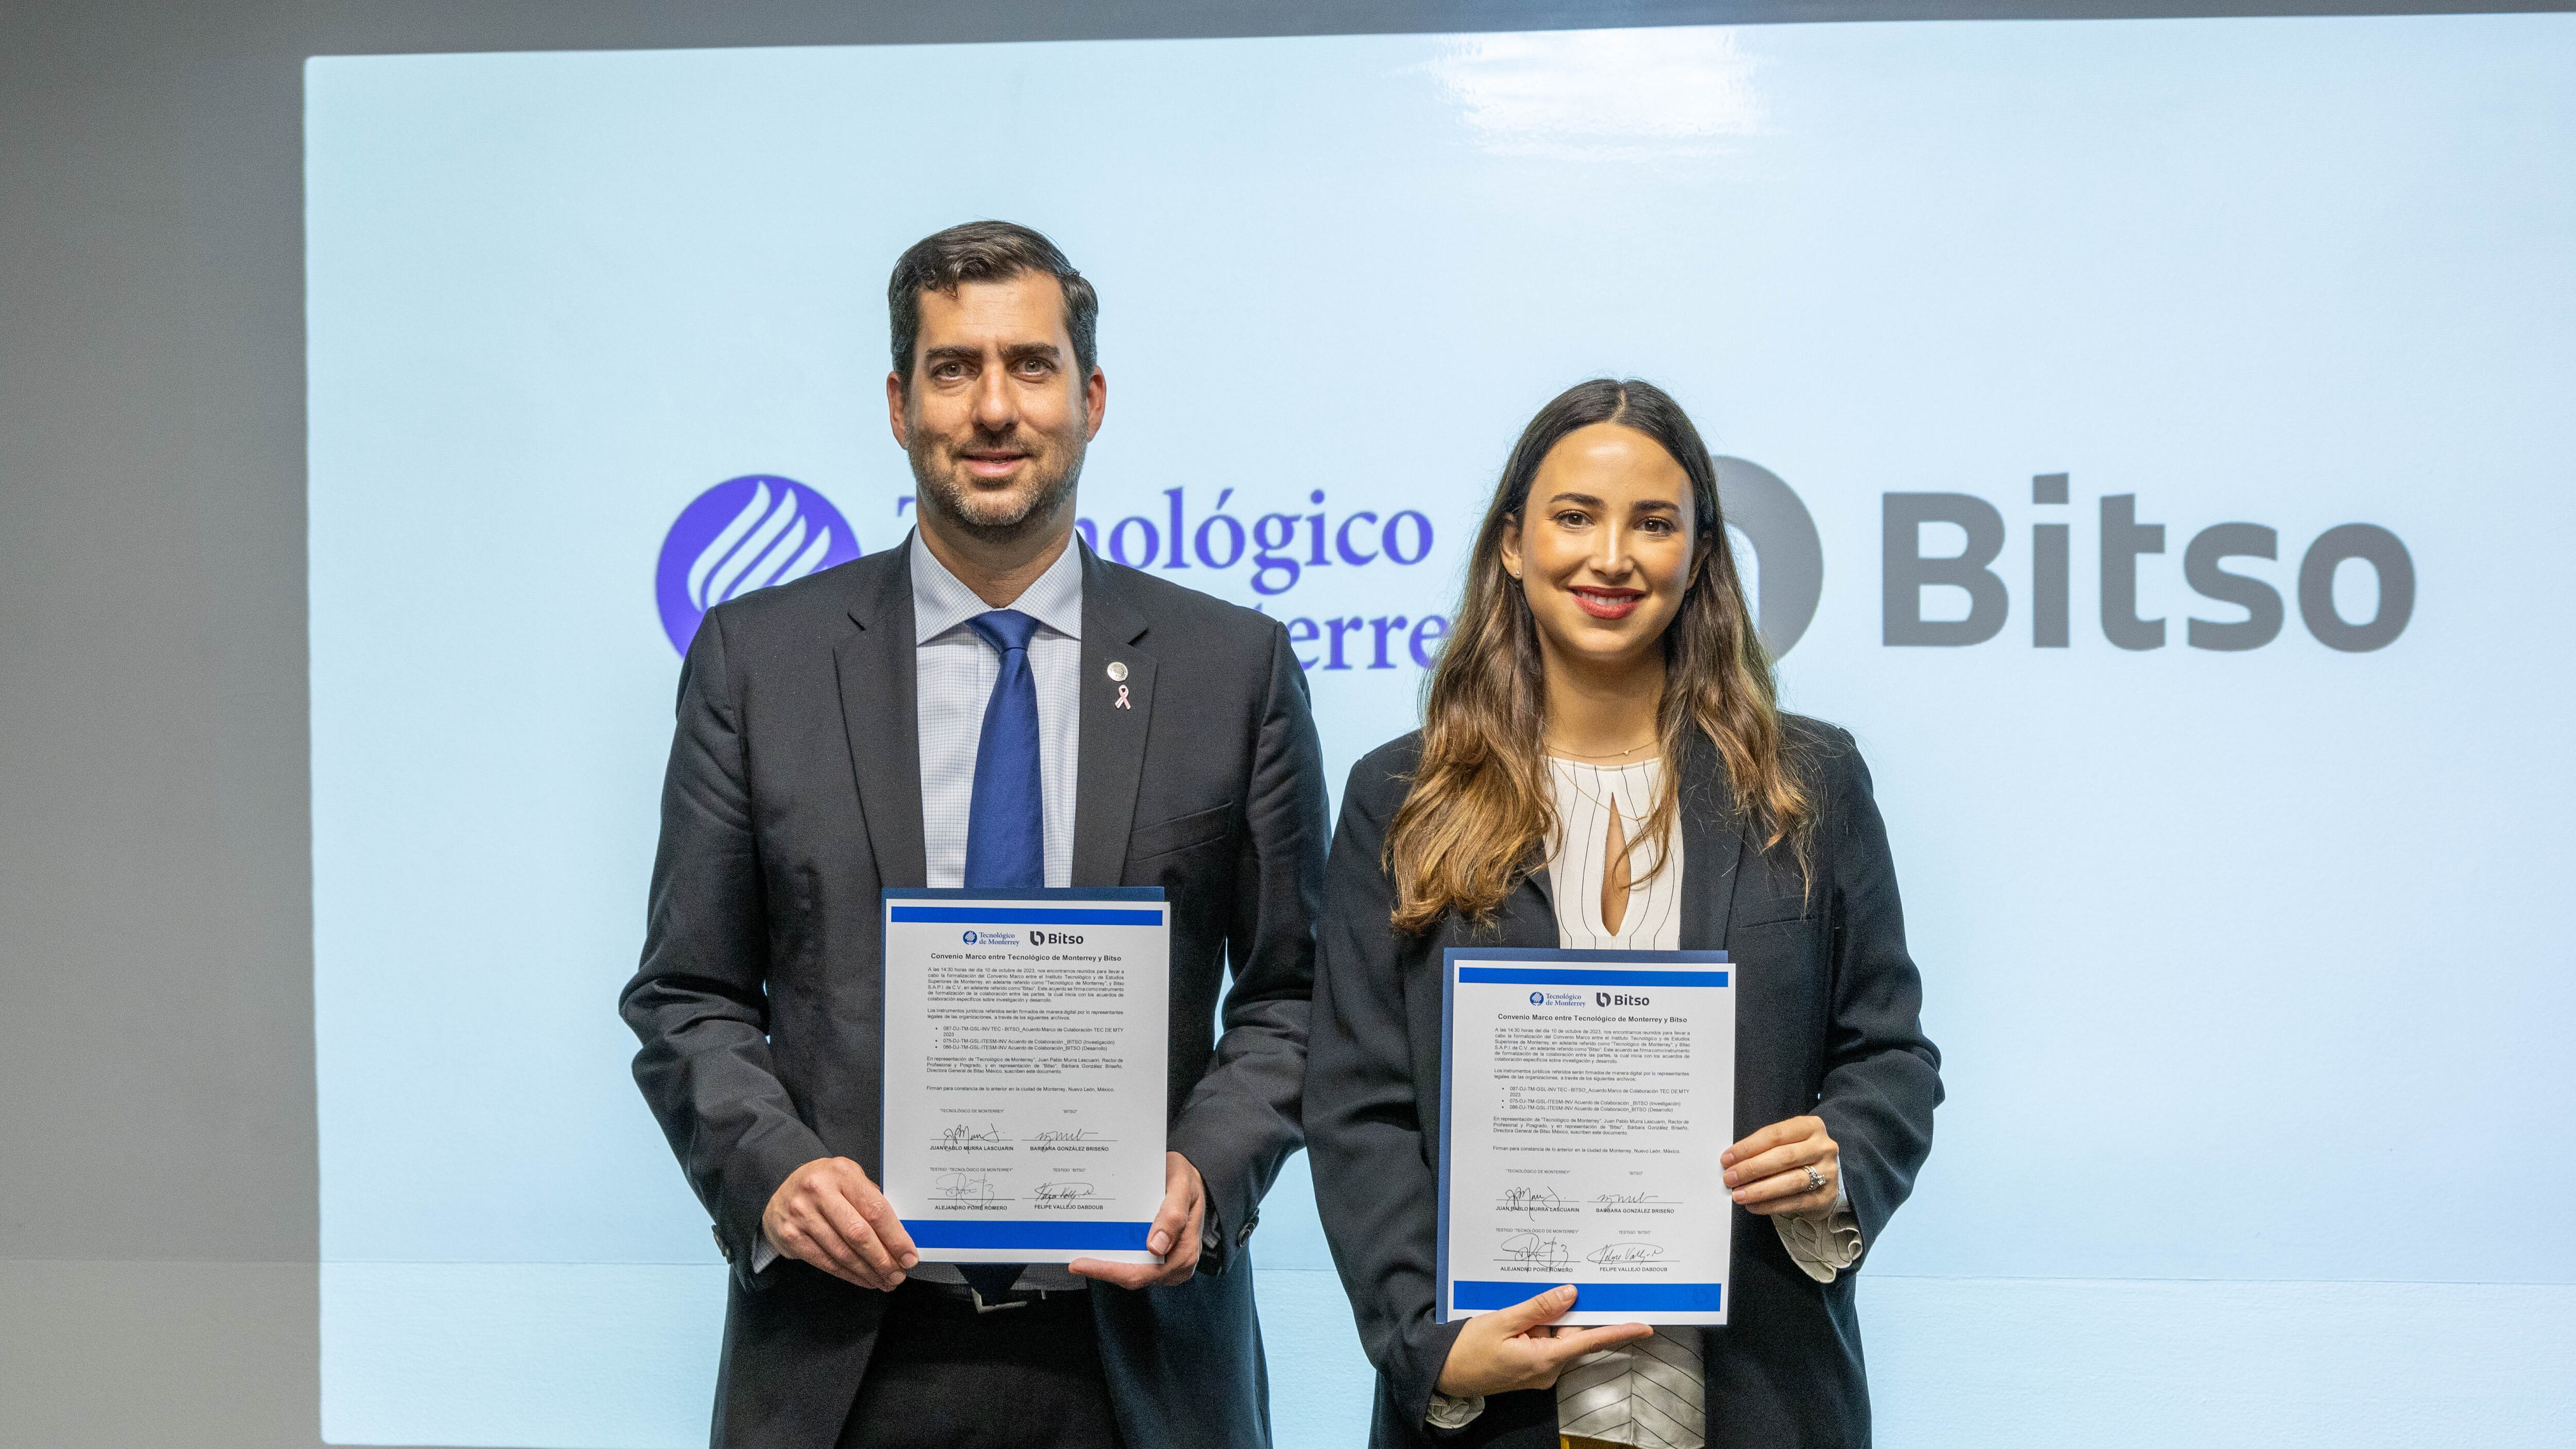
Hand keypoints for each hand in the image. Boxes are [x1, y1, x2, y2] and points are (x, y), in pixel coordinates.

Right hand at [761, 1157, 918, 1290]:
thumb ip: (871, 1199)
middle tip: (898, 1274)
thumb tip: (901, 1235)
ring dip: (868, 1272)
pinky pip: (825, 1262)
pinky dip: (848, 1275)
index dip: (895, 1238)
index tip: (909, 1256)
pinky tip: (863, 1279)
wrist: (779, 1190)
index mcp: (841, 1173)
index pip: (875, 1210)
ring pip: (842, 1253)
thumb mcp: (849, 1178)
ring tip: (884, 1281)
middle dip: (883, 1260)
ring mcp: (801, 1215)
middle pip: (859, 1234)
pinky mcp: (790, 1236)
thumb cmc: (824, 1184)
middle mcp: (819, 1191)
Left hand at [1070, 1152, 1204, 1288]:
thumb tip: (1156, 1246)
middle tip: (1075, 1259)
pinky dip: (1115, 1258)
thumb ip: (1173, 1214)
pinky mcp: (1158, 1260)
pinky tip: (1100, 1247)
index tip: (1081, 1263)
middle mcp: (1176, 1266)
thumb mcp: (1182, 1184)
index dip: (1109, 1270)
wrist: (1192, 1179)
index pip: (1142, 1272)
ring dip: (1107, 1264)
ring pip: (1130, 1273)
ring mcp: (1167, 1265)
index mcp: (1184, 1252)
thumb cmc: (1186, 1179)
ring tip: (1082, 1251)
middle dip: (1103, 1269)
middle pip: (1132, 1277)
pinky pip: (1133, 1264)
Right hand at [1433, 1285, 1652, 1396]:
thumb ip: (1538, 1308)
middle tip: (1552, 1291)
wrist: (1443, 1374)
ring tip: (1515, 1310)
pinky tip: (1515, 1318)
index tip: (1644, 1327)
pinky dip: (1535, 1328)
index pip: (1590, 1342)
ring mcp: (1538, 1372)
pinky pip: (1543, 1343)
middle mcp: (1547, 1370)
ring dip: (1543, 1320)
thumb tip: (1571, 1294)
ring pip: (1556, 1337)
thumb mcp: (1502, 1321)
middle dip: (1562, 1312)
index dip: (1619, 1332)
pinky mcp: (1529, 1369)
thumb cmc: (1467, 1349)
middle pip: (1571, 1335)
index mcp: (1544, 1360)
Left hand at [1722, 1114, 1840, 1218]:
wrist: (1826, 1177)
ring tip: (1739, 1195)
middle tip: (1730, 1178)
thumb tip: (1732, 1162)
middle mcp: (1823, 1147)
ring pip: (1791, 1181)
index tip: (1727, 1158)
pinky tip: (1754, 1206)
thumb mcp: (1787, 1141)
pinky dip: (1771, 1205)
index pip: (1775, 1134)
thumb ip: (1764, 1147)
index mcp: (1811, 1126)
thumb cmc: (1799, 1156)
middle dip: (1752, 1168)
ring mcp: (1828, 1172)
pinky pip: (1796, 1202)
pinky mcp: (1826, 1196)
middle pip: (1783, 1157)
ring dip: (1760, 1190)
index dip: (1748, 1147)